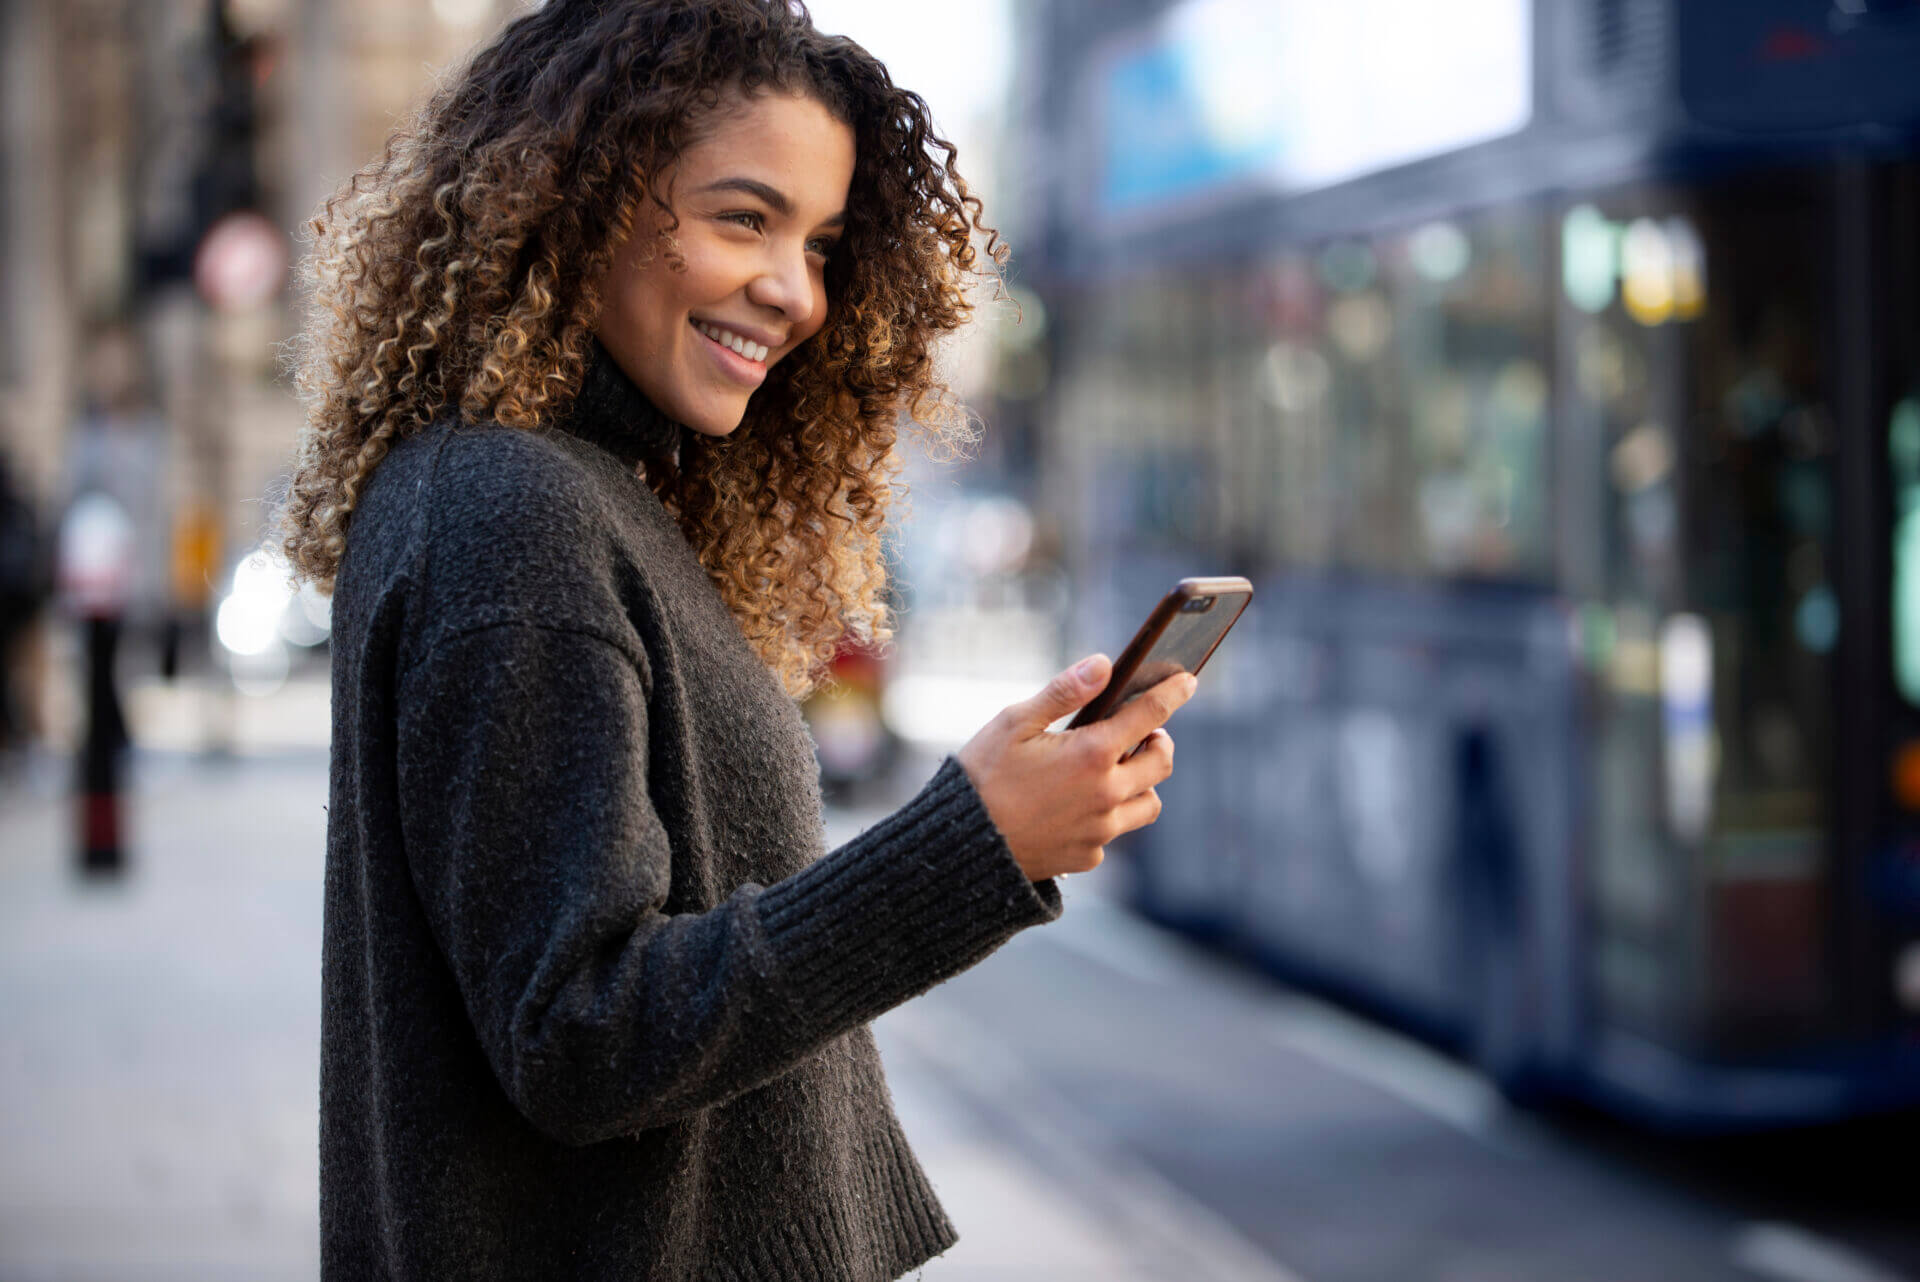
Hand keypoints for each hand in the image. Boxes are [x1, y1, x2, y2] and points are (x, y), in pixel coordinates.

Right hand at [955, 655, 1194, 881]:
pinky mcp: (1088, 857)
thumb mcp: (1015, 723)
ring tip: (1114, 772)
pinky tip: (1078, 807)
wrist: (959, 845)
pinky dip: (1107, 816)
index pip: (1151, 714)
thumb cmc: (982, 776)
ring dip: (1141, 784)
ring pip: (1148, 804)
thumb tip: (1104, 664)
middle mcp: (1106, 794)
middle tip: (1143, 734)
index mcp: (1091, 754)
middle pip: (1162, 763)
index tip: (1188, 681)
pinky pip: (1114, 834)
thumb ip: (1064, 692)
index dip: (1174, 693)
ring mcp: (1101, 831)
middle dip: (1159, 742)